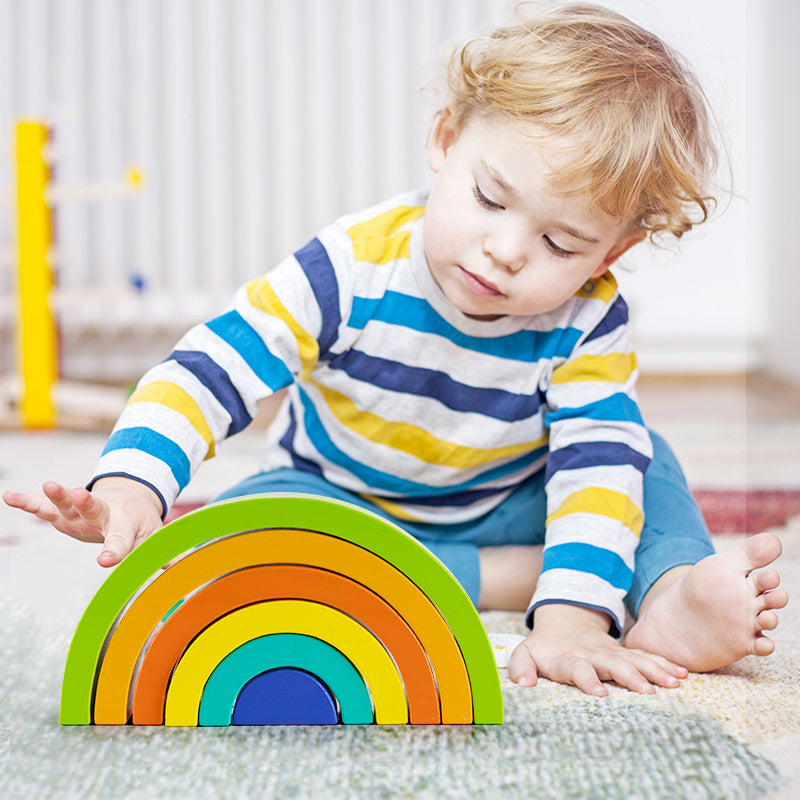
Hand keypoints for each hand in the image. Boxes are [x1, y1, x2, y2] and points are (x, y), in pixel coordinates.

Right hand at [3, 476, 163, 566]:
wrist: (129, 500)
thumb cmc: (140, 524)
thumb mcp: (154, 537)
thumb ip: (163, 552)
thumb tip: (184, 568)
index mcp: (123, 524)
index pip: (119, 540)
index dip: (114, 551)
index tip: (106, 562)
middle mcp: (100, 516)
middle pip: (92, 509)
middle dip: (85, 502)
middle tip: (78, 493)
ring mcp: (80, 513)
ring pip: (67, 505)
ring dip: (57, 496)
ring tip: (48, 485)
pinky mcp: (64, 513)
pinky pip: (44, 508)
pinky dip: (27, 502)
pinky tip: (9, 497)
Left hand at [507, 603, 687, 695]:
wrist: (564, 623)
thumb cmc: (544, 649)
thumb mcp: (524, 654)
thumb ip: (519, 667)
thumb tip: (523, 685)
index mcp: (568, 658)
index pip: (577, 668)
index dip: (587, 679)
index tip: (600, 693)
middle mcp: (593, 654)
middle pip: (613, 664)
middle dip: (630, 677)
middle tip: (647, 692)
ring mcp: (611, 653)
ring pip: (635, 659)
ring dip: (653, 670)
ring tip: (674, 683)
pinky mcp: (625, 654)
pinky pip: (647, 658)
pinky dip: (664, 664)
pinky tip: (682, 674)